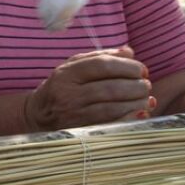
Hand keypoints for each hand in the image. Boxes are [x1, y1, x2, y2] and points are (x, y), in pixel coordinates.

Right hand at [25, 46, 154, 131]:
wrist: (39, 115)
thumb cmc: (63, 87)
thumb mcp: (74, 67)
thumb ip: (100, 57)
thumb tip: (129, 51)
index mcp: (67, 74)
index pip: (102, 65)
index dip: (126, 67)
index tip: (141, 69)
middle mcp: (68, 94)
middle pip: (110, 88)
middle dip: (135, 86)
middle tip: (145, 85)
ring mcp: (74, 115)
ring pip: (112, 108)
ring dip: (136, 103)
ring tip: (146, 99)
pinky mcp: (81, 132)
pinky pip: (110, 126)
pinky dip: (129, 119)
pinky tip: (140, 114)